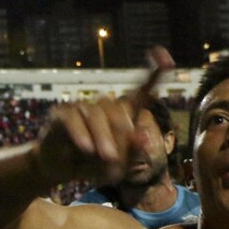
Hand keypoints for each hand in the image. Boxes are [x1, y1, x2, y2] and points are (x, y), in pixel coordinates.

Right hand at [32, 47, 173, 185]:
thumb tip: (143, 135)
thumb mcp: (118, 165)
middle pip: (119, 109)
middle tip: (116, 158)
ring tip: (106, 157)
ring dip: (103, 137)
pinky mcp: (62, 113)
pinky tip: (85, 148)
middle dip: (121, 134)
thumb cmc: (93, 165)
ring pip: (98, 114)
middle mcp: (104, 106)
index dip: (155, 74)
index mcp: (122, 114)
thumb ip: (132, 151)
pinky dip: (81, 133)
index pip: (141, 91)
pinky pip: (75, 119)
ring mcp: (83, 107)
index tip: (167, 58)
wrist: (62, 171)